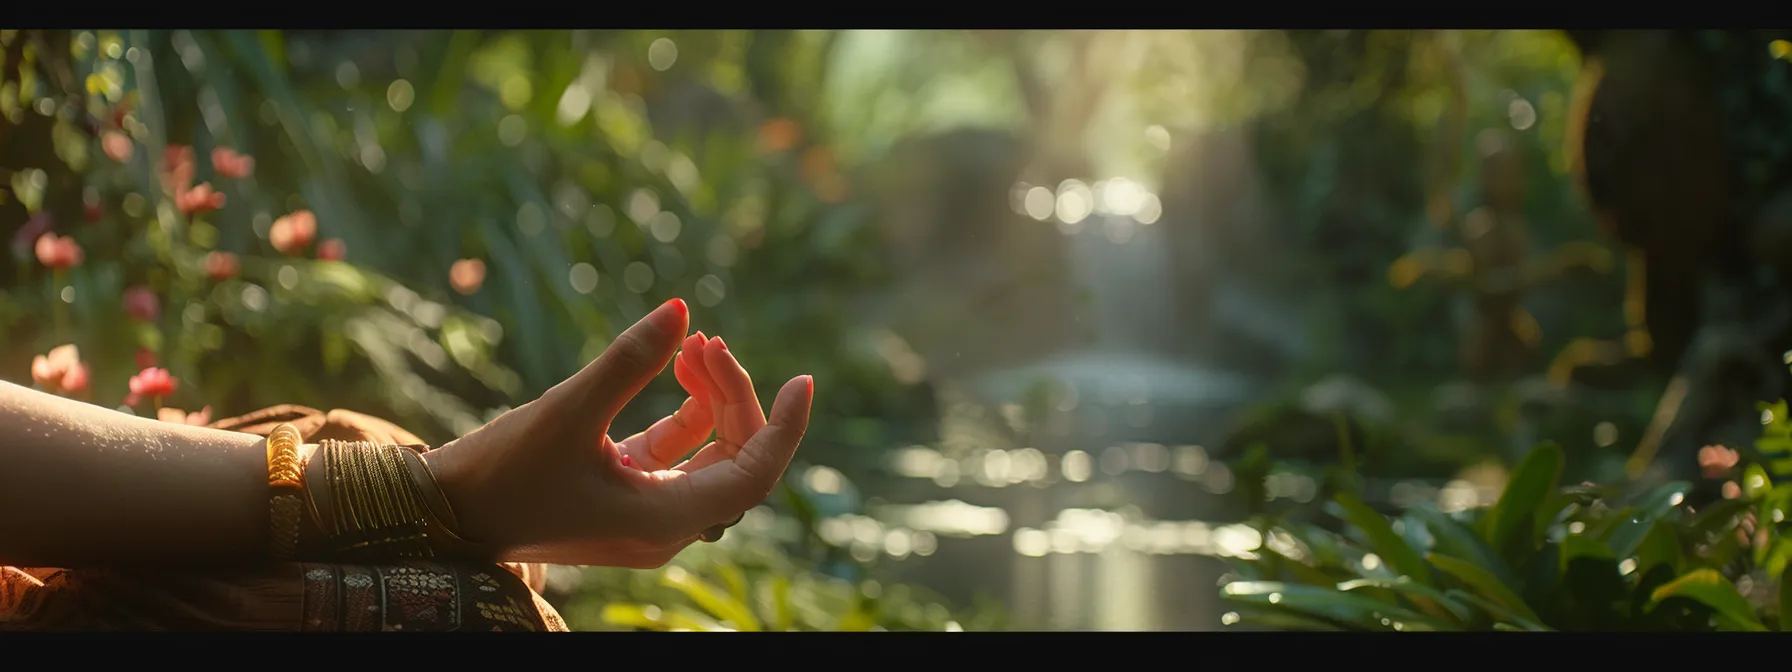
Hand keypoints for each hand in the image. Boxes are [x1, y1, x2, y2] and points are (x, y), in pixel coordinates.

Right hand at [423, 299, 813, 566]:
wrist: (441, 513)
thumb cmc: (500, 473)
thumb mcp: (566, 411)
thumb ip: (629, 361)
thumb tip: (682, 310)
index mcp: (663, 521)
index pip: (753, 476)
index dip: (783, 428)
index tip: (802, 381)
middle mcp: (664, 525)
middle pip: (734, 460)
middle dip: (732, 396)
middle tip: (706, 341)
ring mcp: (645, 511)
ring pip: (707, 454)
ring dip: (708, 399)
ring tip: (692, 345)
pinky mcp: (623, 494)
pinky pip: (674, 453)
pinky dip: (682, 413)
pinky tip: (675, 366)